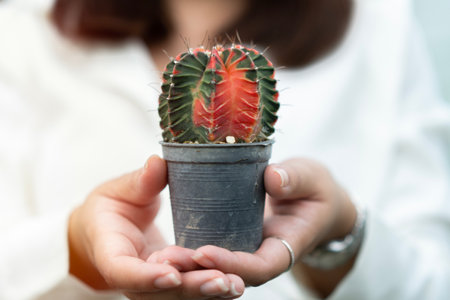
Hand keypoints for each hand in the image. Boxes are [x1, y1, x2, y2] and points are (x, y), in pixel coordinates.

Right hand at [68, 155, 243, 298]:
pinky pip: (190, 289)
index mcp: (111, 253)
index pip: (123, 272)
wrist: (109, 229)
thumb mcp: (118, 190)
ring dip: (207, 292)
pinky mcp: (171, 282)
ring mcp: (152, 285)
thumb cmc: (111, 208)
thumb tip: (157, 163)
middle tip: (221, 279)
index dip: (146, 278)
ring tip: (235, 283)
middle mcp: (132, 278)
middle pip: (159, 293)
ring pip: (179, 296)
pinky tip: (236, 282)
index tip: (172, 274)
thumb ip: (138, 182)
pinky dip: (211, 288)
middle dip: (191, 288)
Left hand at [152, 158, 356, 287]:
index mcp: (285, 247)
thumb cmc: (316, 190)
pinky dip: (190, 249)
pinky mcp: (235, 238)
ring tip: (161, 255)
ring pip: (216, 267)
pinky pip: (212, 248)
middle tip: (167, 258)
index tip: (204, 252)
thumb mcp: (312, 178)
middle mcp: (262, 256)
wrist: (313, 199)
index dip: (232, 264)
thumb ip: (296, 179)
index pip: (259, 267)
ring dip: (189, 264)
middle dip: (199, 270)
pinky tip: (167, 244)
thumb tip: (273, 179)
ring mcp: (247, 249)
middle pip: (230, 274)